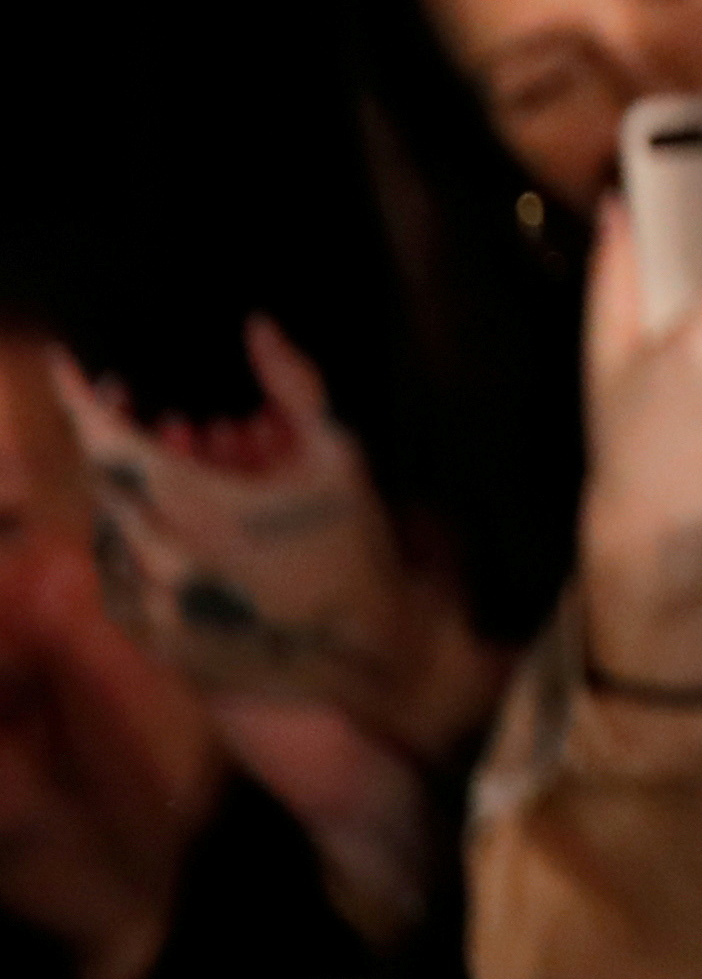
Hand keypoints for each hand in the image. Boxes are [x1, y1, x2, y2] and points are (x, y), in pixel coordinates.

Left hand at [64, 321, 416, 708]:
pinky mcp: (148, 636)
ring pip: (111, 525)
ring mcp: (146, 603)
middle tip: (173, 423)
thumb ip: (294, 385)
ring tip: (201, 475)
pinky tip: (189, 529)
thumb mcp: (339, 454)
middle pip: (106, 480)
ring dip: (143, 491)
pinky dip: (142, 538)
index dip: (78, 396)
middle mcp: (157, 557)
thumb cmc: (352, 546)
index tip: (65, 362)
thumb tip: (257, 325)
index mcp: (196, 507)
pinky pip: (120, 572)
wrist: (359, 653)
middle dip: (130, 440)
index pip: (105, 439)